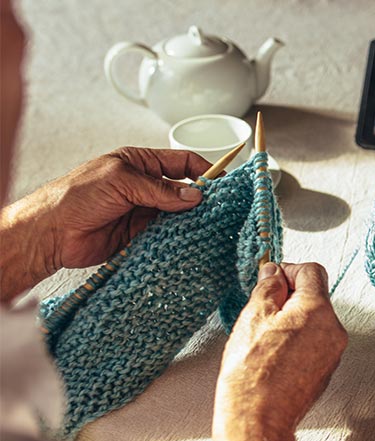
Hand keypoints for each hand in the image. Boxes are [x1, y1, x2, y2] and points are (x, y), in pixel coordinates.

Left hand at [0, 147, 210, 301]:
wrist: (50, 232)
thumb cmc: (76, 195)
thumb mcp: (122, 181)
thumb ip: (160, 189)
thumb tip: (194, 195)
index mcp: (139, 164)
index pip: (181, 162)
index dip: (203, 170)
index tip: (222, 182)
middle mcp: (144, 187)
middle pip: (183, 191)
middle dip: (200, 199)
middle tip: (218, 209)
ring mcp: (142, 212)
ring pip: (177, 216)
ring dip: (189, 221)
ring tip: (206, 226)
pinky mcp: (139, 236)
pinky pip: (165, 236)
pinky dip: (177, 239)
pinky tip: (187, 241)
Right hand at [213, 262, 346, 440]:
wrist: (257, 419)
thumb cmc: (251, 371)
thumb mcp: (253, 317)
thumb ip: (268, 287)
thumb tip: (274, 271)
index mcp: (318, 310)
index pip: (312, 271)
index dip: (288, 270)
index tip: (270, 281)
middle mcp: (334, 329)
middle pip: (314, 296)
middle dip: (289, 298)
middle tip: (261, 313)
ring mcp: (333, 352)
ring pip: (313, 321)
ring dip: (292, 320)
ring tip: (264, 339)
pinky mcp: (327, 370)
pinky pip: (314, 343)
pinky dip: (297, 341)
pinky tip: (273, 356)